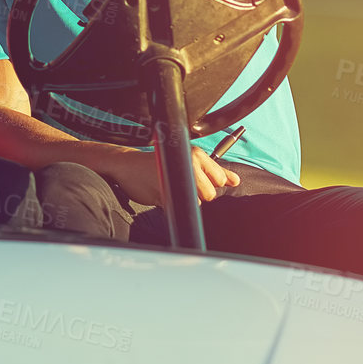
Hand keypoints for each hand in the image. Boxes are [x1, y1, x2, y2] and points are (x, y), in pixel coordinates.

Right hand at [103, 146, 239, 206]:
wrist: (127, 166)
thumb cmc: (157, 164)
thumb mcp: (188, 163)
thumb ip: (214, 171)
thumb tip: (235, 180)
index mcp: (197, 155)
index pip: (219, 179)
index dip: (209, 184)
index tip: (194, 179)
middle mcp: (190, 163)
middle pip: (210, 194)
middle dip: (198, 194)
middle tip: (180, 183)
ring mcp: (178, 178)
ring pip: (196, 202)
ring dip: (185, 200)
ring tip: (169, 186)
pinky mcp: (167, 193)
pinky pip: (180, 208)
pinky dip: (173, 205)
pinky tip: (163, 192)